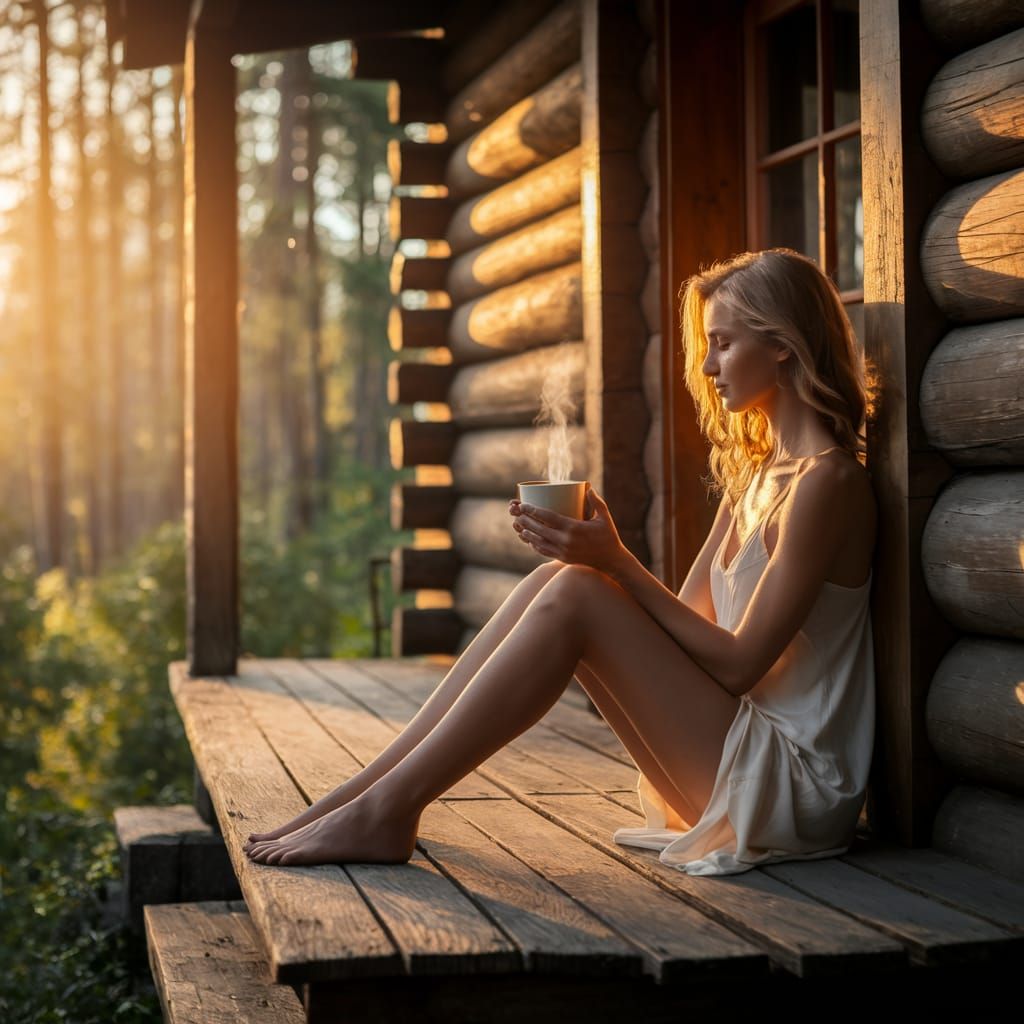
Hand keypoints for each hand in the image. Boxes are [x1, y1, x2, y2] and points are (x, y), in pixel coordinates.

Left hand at [508, 484, 626, 575]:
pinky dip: (534, 545)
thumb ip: (597, 502)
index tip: (524, 505)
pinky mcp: (562, 558)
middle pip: (539, 529)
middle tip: (516, 512)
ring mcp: (563, 551)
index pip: (548, 517)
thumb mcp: (605, 517)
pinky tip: (528, 539)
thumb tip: (588, 488)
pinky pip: (544, 551)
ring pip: (538, 542)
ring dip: (526, 533)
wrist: (611, 560)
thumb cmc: (608, 536)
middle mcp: (566, 540)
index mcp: (574, 528)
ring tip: (517, 524)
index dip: (533, 511)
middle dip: (525, 520)